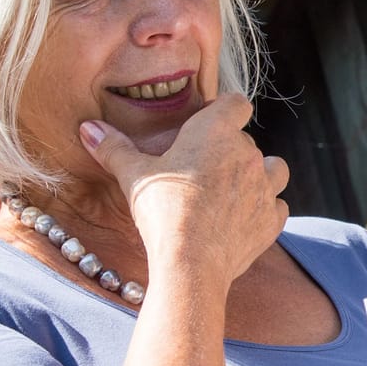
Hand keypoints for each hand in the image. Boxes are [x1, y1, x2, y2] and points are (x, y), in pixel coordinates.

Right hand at [78, 93, 288, 280]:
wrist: (190, 262)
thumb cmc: (162, 211)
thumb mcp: (132, 175)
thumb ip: (113, 148)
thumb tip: (88, 128)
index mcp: (216, 131)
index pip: (236, 103)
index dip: (224, 110)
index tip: (207, 124)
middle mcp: (248, 154)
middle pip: (247, 140)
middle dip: (229, 150)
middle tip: (202, 170)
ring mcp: (266, 187)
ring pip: (274, 168)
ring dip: (258, 174)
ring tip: (233, 189)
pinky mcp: (272, 219)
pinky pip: (278, 205)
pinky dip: (265, 209)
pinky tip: (243, 218)